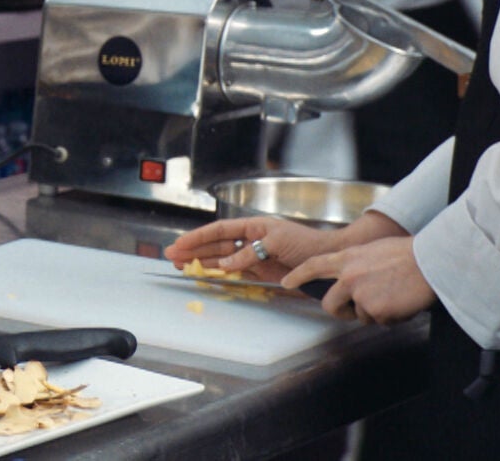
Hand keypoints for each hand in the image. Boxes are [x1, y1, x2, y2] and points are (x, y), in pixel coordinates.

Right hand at [162, 217, 339, 283]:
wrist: (327, 258)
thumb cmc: (305, 243)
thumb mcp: (276, 242)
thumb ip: (249, 253)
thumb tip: (226, 263)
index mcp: (252, 226)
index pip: (219, 230)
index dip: (198, 237)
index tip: (180, 243)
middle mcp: (249, 240)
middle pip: (215, 244)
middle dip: (193, 250)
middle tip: (172, 256)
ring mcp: (253, 256)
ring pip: (221, 258)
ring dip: (202, 262)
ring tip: (182, 266)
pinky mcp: (259, 271)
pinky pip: (234, 271)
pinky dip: (219, 273)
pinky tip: (206, 274)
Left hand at [284, 236, 434, 324]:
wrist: (429, 262)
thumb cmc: (409, 254)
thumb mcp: (374, 251)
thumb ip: (359, 264)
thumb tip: (358, 280)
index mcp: (348, 258)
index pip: (314, 265)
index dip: (298, 275)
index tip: (286, 282)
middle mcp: (348, 276)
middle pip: (329, 304)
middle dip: (340, 312)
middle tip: (354, 311)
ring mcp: (360, 295)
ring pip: (361, 316)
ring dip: (376, 312)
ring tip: (394, 296)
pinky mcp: (375, 311)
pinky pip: (381, 322)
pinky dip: (392, 317)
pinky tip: (403, 302)